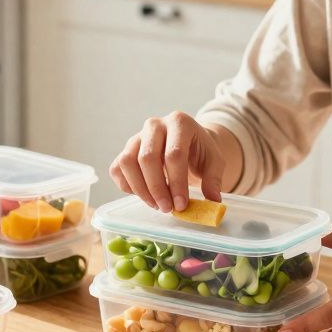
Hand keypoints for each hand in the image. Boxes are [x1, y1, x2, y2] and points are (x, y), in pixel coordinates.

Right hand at [109, 112, 226, 212]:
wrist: (187, 141)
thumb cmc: (200, 150)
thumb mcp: (214, 161)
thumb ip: (213, 179)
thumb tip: (213, 200)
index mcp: (180, 122)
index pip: (174, 154)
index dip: (177, 182)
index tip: (181, 205)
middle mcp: (155, 125)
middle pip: (147, 158)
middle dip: (157, 188)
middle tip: (167, 208)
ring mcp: (137, 136)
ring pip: (127, 162)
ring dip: (140, 189)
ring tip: (156, 205)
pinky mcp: (126, 149)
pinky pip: (117, 169)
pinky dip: (127, 186)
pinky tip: (144, 196)